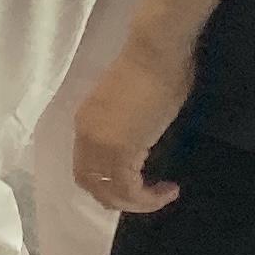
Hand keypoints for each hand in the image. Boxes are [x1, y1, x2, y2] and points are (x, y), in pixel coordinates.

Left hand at [73, 32, 197, 213]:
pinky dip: (148, 198)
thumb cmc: (154, 69)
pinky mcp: (119, 151)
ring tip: (163, 195)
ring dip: (137, 202)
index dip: (108, 182)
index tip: (138, 181)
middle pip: (92, 185)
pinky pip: (129, 189)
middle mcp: (85, 136)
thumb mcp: (133, 106)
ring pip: (110, 193)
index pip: (86, 167)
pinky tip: (169, 189)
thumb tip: (140, 143)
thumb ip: (129, 129)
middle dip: (120, 199)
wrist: (155, 52)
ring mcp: (99, 144)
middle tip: (147, 197)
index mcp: (85, 122)